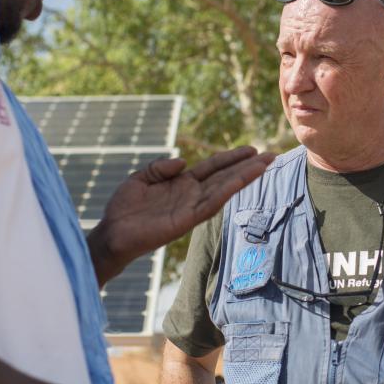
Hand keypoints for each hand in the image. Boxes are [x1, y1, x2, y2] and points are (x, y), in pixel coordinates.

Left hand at [88, 147, 275, 283]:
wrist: (112, 234)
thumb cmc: (124, 209)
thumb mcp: (141, 178)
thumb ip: (161, 167)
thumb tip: (183, 160)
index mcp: (182, 184)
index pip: (213, 168)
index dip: (232, 158)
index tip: (252, 149)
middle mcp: (191, 195)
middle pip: (225, 176)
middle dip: (248, 166)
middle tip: (272, 155)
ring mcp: (191, 208)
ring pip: (224, 189)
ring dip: (245, 176)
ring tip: (264, 164)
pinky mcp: (186, 220)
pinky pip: (210, 204)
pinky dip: (226, 191)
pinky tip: (240, 181)